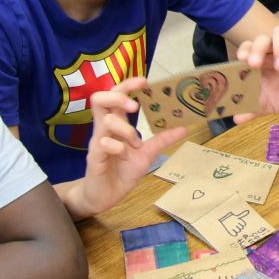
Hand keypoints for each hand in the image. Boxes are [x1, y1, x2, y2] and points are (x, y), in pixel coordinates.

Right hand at [70, 87, 187, 218]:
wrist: (104, 197)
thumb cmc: (122, 173)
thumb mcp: (146, 155)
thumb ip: (162, 140)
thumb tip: (184, 128)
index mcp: (116, 125)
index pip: (115, 95)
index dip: (127, 85)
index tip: (144, 81)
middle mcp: (104, 129)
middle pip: (100, 99)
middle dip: (119, 96)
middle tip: (135, 107)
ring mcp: (97, 142)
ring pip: (106, 121)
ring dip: (125, 129)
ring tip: (135, 144)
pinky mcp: (94, 158)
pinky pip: (103, 143)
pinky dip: (116, 146)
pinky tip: (122, 154)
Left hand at [240, 25, 278, 115]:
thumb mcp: (272, 103)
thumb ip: (255, 108)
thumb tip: (236, 119)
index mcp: (263, 61)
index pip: (249, 48)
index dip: (244, 51)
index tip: (240, 60)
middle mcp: (275, 50)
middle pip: (262, 39)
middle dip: (257, 49)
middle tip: (255, 63)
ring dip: (278, 46)